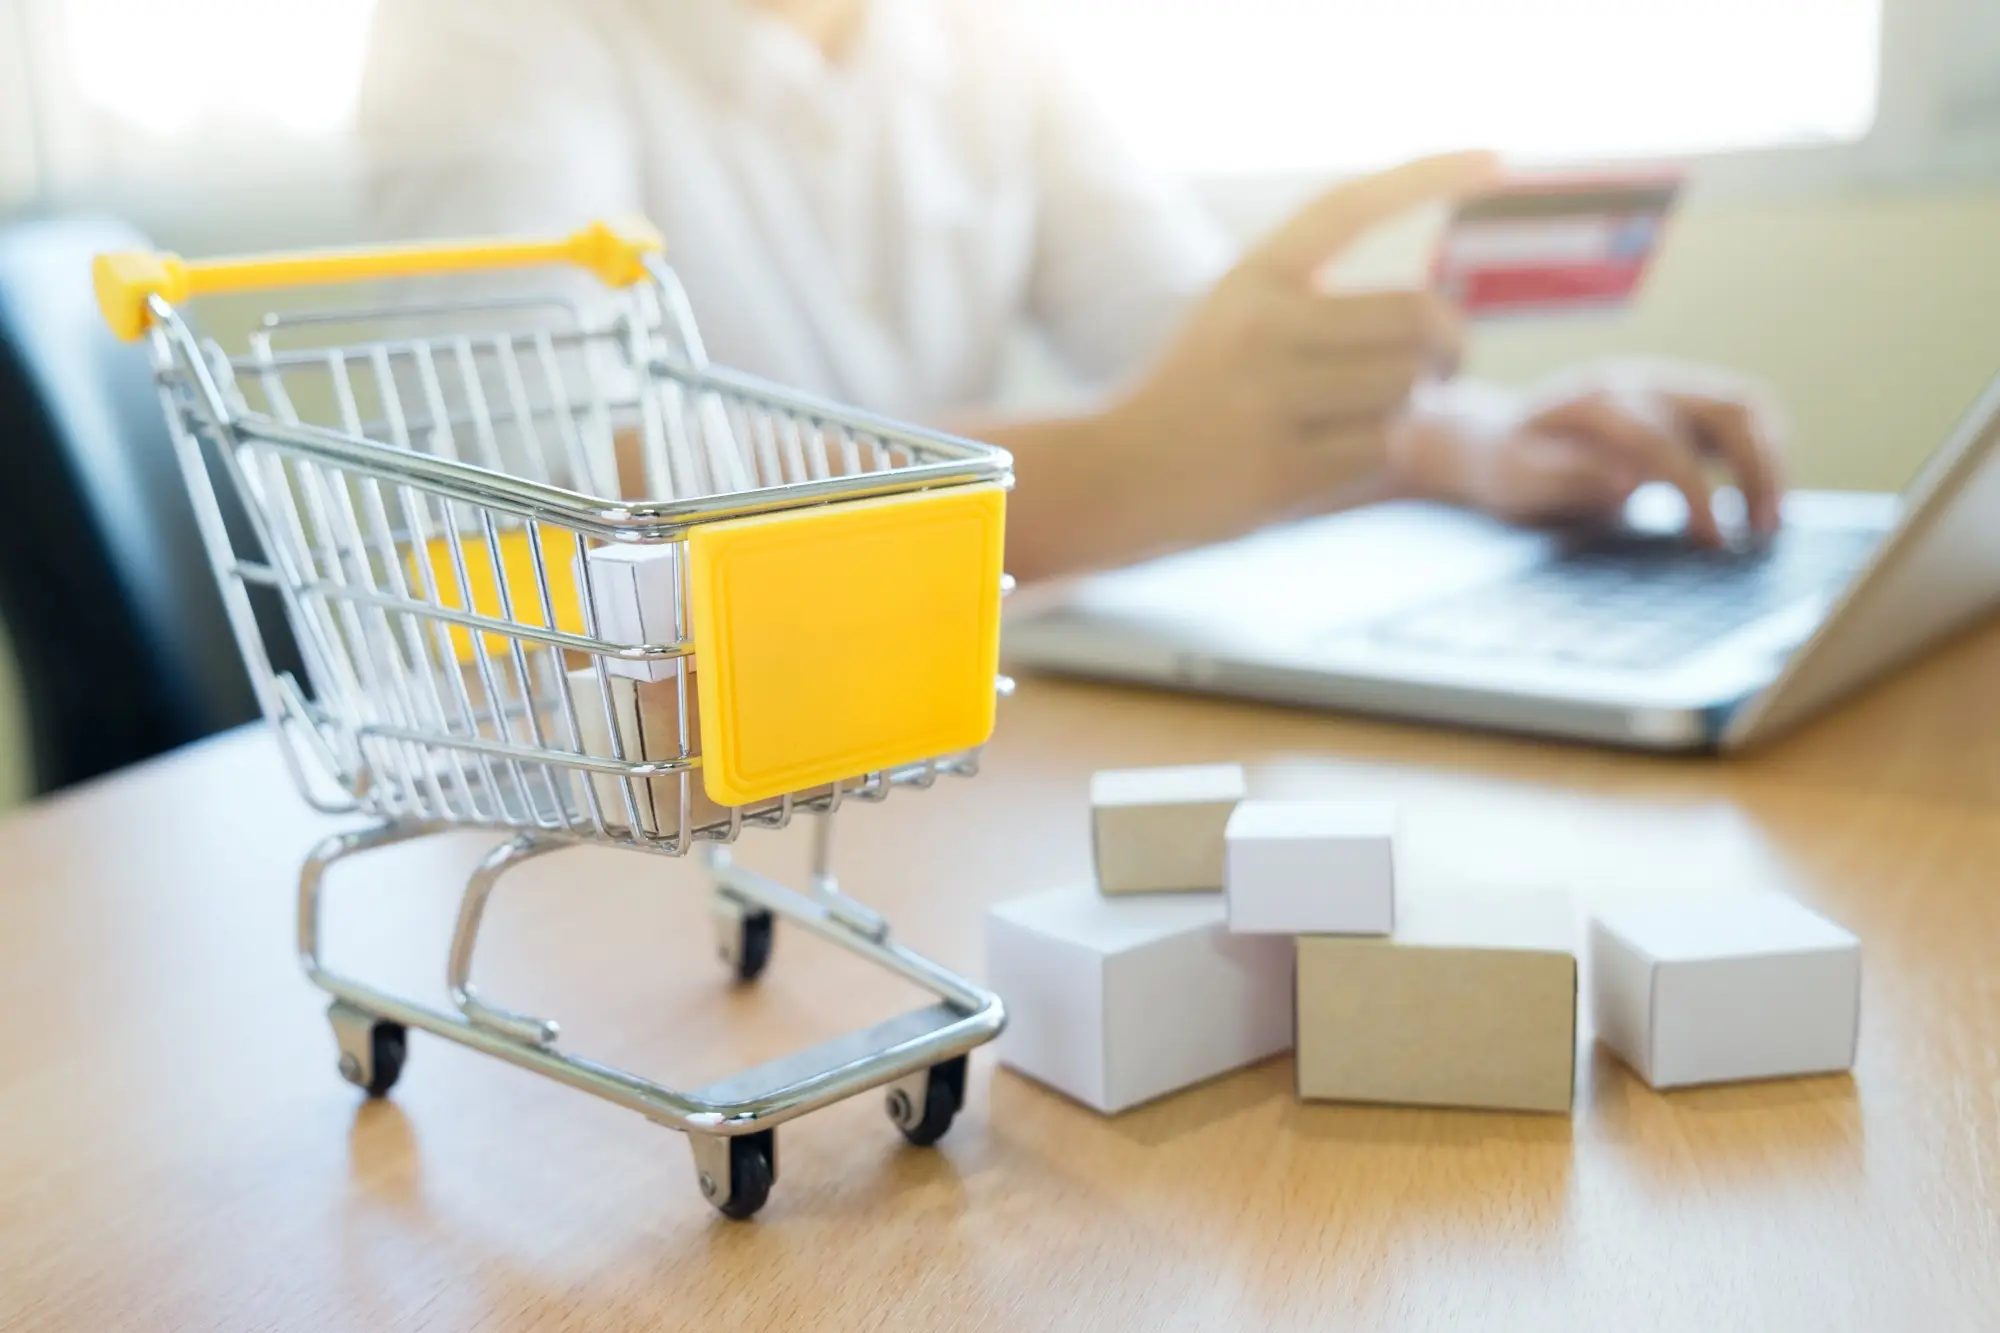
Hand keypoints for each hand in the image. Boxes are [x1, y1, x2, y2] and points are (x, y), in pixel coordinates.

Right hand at [1096, 151, 1500, 552]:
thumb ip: (1316, 299)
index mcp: (1251, 276)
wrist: (1114, 476)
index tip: (1495, 163)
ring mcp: (1270, 400)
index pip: (1349, 207)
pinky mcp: (1282, 469)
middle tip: (1447, 364)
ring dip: (1402, 407)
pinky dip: (1374, 454)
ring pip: (1404, 389)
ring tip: (1354, 417)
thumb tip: (1436, 316)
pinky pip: (1380, 449)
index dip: (1427, 178)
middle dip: (1448, 346)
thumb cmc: (1198, 396)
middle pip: (1416, 316)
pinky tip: (1327, 457)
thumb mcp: (1238, 317)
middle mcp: (1261, 327)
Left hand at [1391, 362, 1787, 543]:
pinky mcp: (1677, 403)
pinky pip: (1738, 415)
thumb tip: (1628, 481)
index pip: (1665, 440)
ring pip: (1743, 405)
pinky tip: (1757, 503)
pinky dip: (1760, 454)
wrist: (1489, 439)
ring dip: (1770, 461)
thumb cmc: (1504, 468)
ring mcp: (1661, 385)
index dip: (1695, 492)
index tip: (1712, 542)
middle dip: (1756, 469)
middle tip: (1763, 535)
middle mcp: (1637, 381)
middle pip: (1725, 407)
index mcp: (1594, 401)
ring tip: (1770, 524)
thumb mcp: (1515, 480)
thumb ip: (1566, 478)